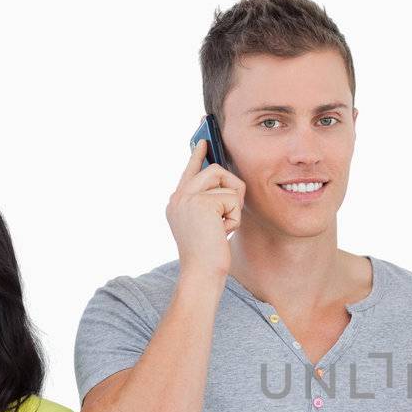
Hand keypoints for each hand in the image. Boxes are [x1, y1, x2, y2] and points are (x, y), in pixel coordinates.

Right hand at [168, 139, 244, 283]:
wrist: (202, 273)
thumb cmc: (209, 255)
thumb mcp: (208, 223)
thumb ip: (210, 201)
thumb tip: (226, 179)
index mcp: (177, 202)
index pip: (190, 170)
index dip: (198, 153)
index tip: (204, 138)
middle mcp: (178, 197)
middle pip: (214, 170)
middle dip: (231, 189)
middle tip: (228, 214)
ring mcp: (186, 198)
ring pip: (225, 180)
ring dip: (233, 204)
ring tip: (222, 226)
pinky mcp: (200, 203)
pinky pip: (231, 198)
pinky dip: (234, 217)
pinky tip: (222, 232)